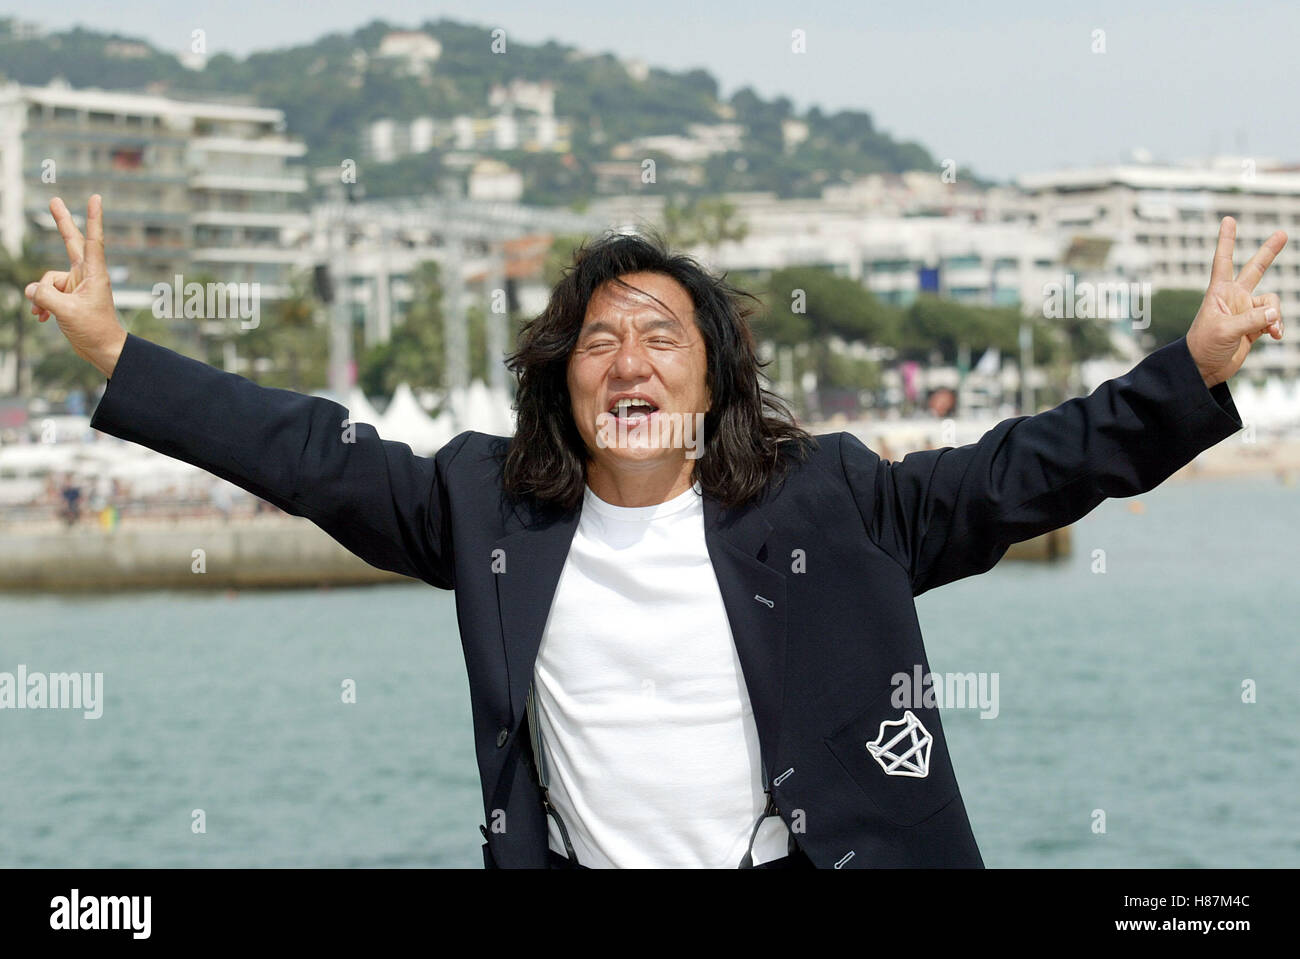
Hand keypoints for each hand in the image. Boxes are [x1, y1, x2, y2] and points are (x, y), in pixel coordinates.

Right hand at [23, 195, 125, 378]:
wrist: (103, 350)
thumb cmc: (93, 330)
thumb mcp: (66, 312)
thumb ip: (45, 296)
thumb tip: (32, 289)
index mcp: (95, 274)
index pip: (93, 240)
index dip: (92, 218)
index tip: (95, 198)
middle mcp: (86, 275)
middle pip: (71, 242)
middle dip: (61, 222)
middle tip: (54, 200)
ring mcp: (77, 285)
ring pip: (49, 279)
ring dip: (42, 296)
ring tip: (45, 313)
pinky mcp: (69, 296)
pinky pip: (47, 292)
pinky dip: (42, 303)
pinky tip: (42, 317)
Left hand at [1186, 217, 1286, 387]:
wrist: (1204, 369)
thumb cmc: (1204, 347)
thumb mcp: (1225, 331)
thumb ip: (1252, 319)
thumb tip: (1276, 312)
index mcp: (1219, 293)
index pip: (1223, 261)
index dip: (1227, 240)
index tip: (1228, 220)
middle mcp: (1234, 298)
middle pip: (1255, 270)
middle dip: (1269, 253)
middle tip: (1282, 233)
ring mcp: (1246, 311)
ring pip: (1272, 302)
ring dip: (1275, 315)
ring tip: (1271, 330)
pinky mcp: (1254, 326)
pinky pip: (1274, 319)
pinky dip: (1278, 325)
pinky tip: (1276, 335)